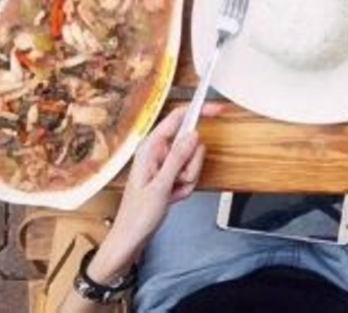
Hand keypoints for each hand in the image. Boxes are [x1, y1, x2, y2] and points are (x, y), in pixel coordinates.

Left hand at [91, 105, 214, 277]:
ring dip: (187, 179)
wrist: (131, 238)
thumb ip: (178, 158)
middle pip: (190, 144)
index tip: (216, 109)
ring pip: (192, 162)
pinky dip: (185, 188)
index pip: (177, 119)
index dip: (198, 111)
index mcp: (150, 148)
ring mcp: (164, 164)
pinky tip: (172, 197)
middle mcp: (157, 152)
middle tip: (177, 181)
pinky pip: (189, 175)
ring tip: (171, 192)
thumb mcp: (160, 186)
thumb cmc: (137, 215)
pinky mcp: (169, 175)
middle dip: (190, 165)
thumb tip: (193, 134)